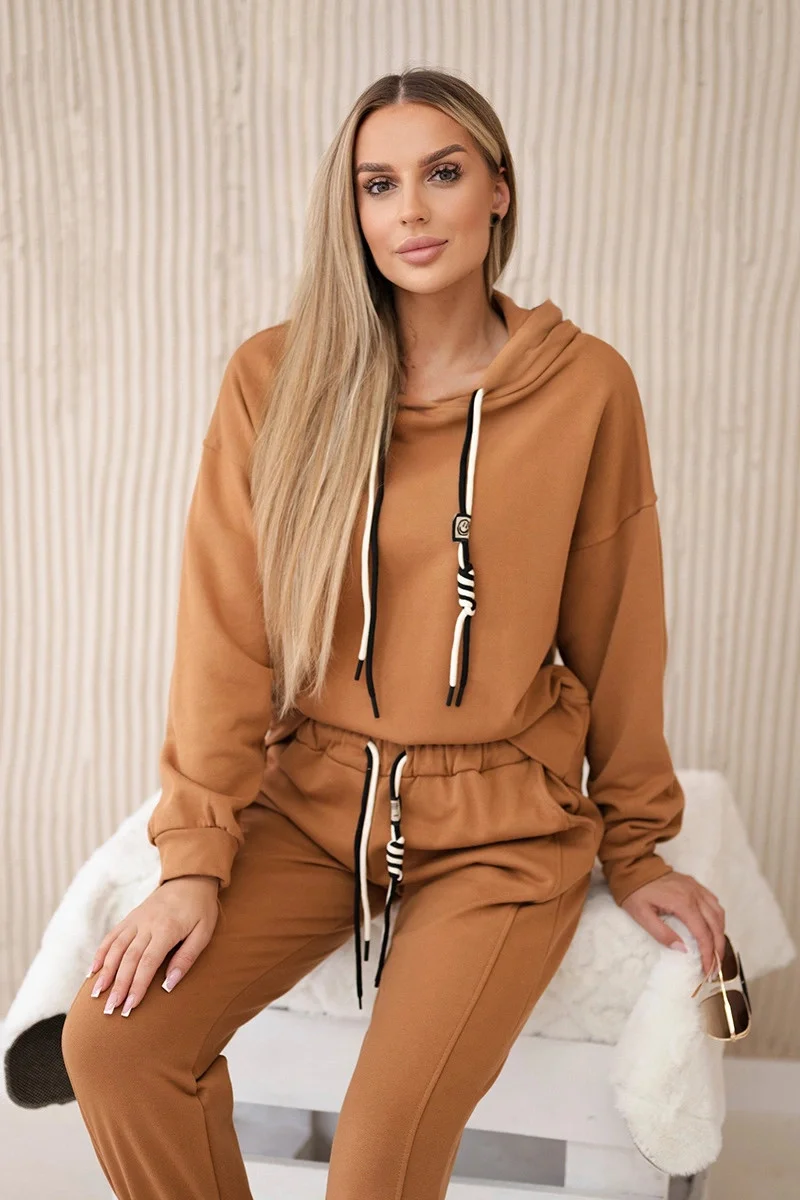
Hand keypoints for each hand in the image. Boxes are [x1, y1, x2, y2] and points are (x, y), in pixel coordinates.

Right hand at [85, 875, 220, 1016]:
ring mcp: (135, 920)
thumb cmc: (200, 909)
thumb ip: (186, 958)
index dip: (137, 986)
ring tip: (96, 995)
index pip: (147, 963)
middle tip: (109, 1010)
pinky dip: (100, 954)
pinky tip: (92, 971)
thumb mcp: (204, 932)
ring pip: (115, 948)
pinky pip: (111, 937)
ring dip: (104, 972)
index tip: (129, 1008)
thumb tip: (168, 986)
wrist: (190, 877)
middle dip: (118, 986)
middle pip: (128, 959)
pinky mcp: (129, 918)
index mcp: (166, 929)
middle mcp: (147, 924)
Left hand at [620, 870, 725, 977]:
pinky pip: (713, 902)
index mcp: (683, 903)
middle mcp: (694, 895)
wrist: (633, 866)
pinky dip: (717, 917)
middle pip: (715, 925)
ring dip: (720, 932)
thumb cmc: (635, 891)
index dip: (708, 953)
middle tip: (715, 965)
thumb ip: (662, 933)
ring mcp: (696, 888)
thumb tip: (683, 950)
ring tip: (716, 949)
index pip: (703, 933)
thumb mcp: (641, 915)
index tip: (708, 969)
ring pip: (718, 912)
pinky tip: (713, 926)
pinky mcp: (694, 884)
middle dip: (718, 947)